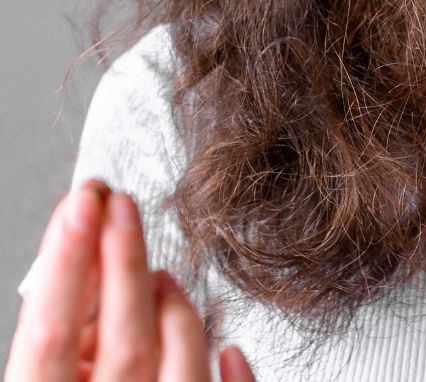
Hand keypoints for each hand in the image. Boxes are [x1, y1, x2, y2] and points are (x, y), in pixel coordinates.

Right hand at [5, 180, 254, 381]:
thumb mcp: (51, 372)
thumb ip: (65, 333)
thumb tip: (87, 258)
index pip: (49, 334)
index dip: (65, 265)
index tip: (82, 204)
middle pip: (124, 340)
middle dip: (125, 261)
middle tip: (122, 202)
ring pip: (181, 366)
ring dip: (175, 311)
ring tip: (162, 276)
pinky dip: (234, 377)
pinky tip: (231, 349)